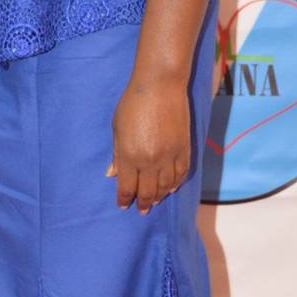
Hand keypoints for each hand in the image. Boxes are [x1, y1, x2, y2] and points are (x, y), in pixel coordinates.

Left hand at [107, 74, 188, 212]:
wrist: (160, 86)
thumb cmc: (133, 104)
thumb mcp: (117, 129)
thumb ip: (117, 154)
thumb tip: (112, 174)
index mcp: (130, 156)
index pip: (127, 187)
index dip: (125, 199)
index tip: (123, 205)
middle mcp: (150, 161)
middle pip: (148, 191)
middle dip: (143, 203)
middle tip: (141, 209)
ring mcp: (169, 156)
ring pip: (166, 186)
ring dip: (160, 196)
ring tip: (155, 201)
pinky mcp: (184, 149)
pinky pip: (181, 174)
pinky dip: (176, 183)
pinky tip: (172, 188)